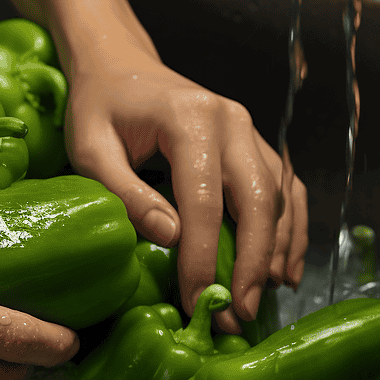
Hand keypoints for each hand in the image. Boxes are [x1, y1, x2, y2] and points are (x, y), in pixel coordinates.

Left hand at [61, 26, 308, 333]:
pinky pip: (284, 189)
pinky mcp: (253, 144)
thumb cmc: (98, 107)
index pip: (204, 199)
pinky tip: (282, 270)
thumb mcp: (90, 147)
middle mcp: (231, 121)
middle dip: (251, 263)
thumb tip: (170, 237)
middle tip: (238, 314)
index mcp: (190, 119)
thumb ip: (125, 191)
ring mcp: (248, 130)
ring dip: (274, 253)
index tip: (198, 301)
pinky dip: (289, 231)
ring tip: (257, 303)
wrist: (119, 65)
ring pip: (278, 198)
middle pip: (256, 200)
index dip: (204, 256)